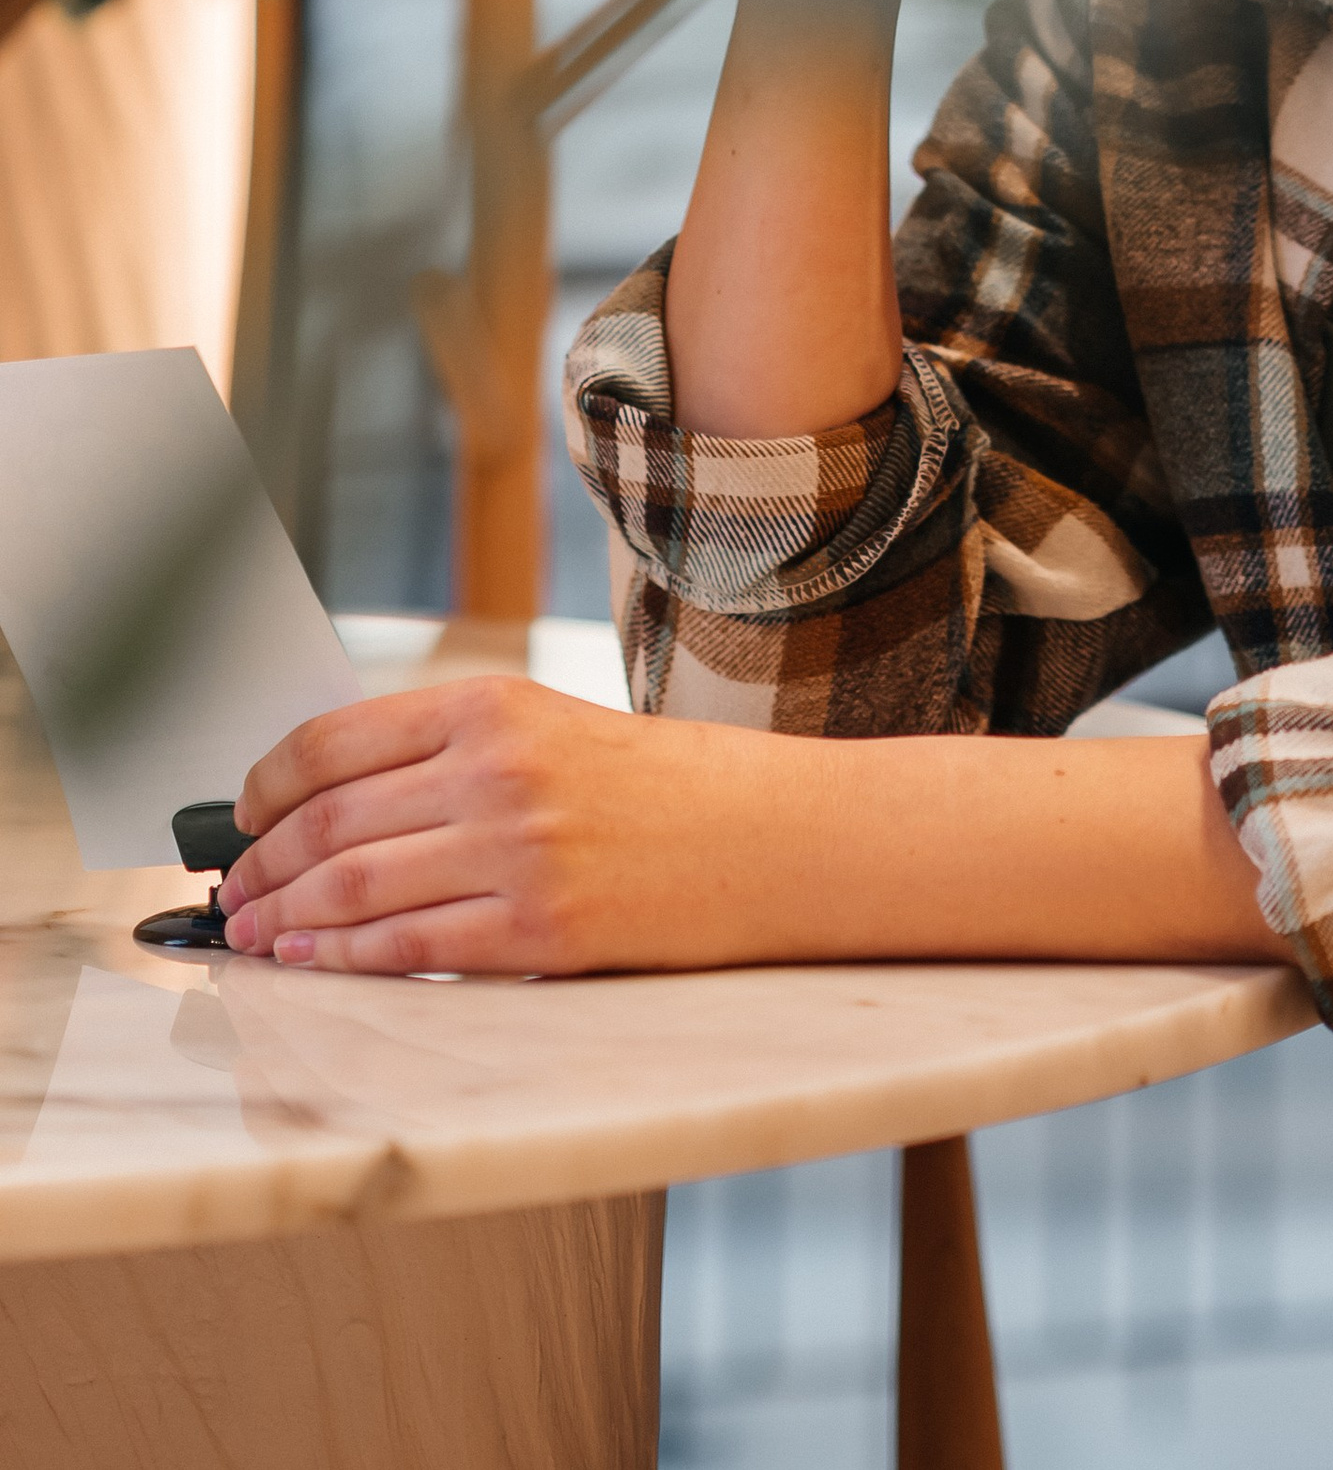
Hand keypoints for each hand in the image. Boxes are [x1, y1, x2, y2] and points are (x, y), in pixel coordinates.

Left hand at [220, 678, 768, 976]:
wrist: (766, 835)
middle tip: (232, 893)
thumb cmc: (660, 787)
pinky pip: (410, 948)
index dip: (265, 787)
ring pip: (356, 887)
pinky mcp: (541, 927)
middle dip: (261, 865)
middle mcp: (497, 770)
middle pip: (331, 821)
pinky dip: (343, 959)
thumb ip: (448, 754)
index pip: (334, 742)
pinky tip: (312, 962)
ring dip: (286, 917)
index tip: (242, 817)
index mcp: (494, 705)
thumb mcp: (549, 729)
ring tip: (255, 934)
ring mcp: (518, 851)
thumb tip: (329, 805)